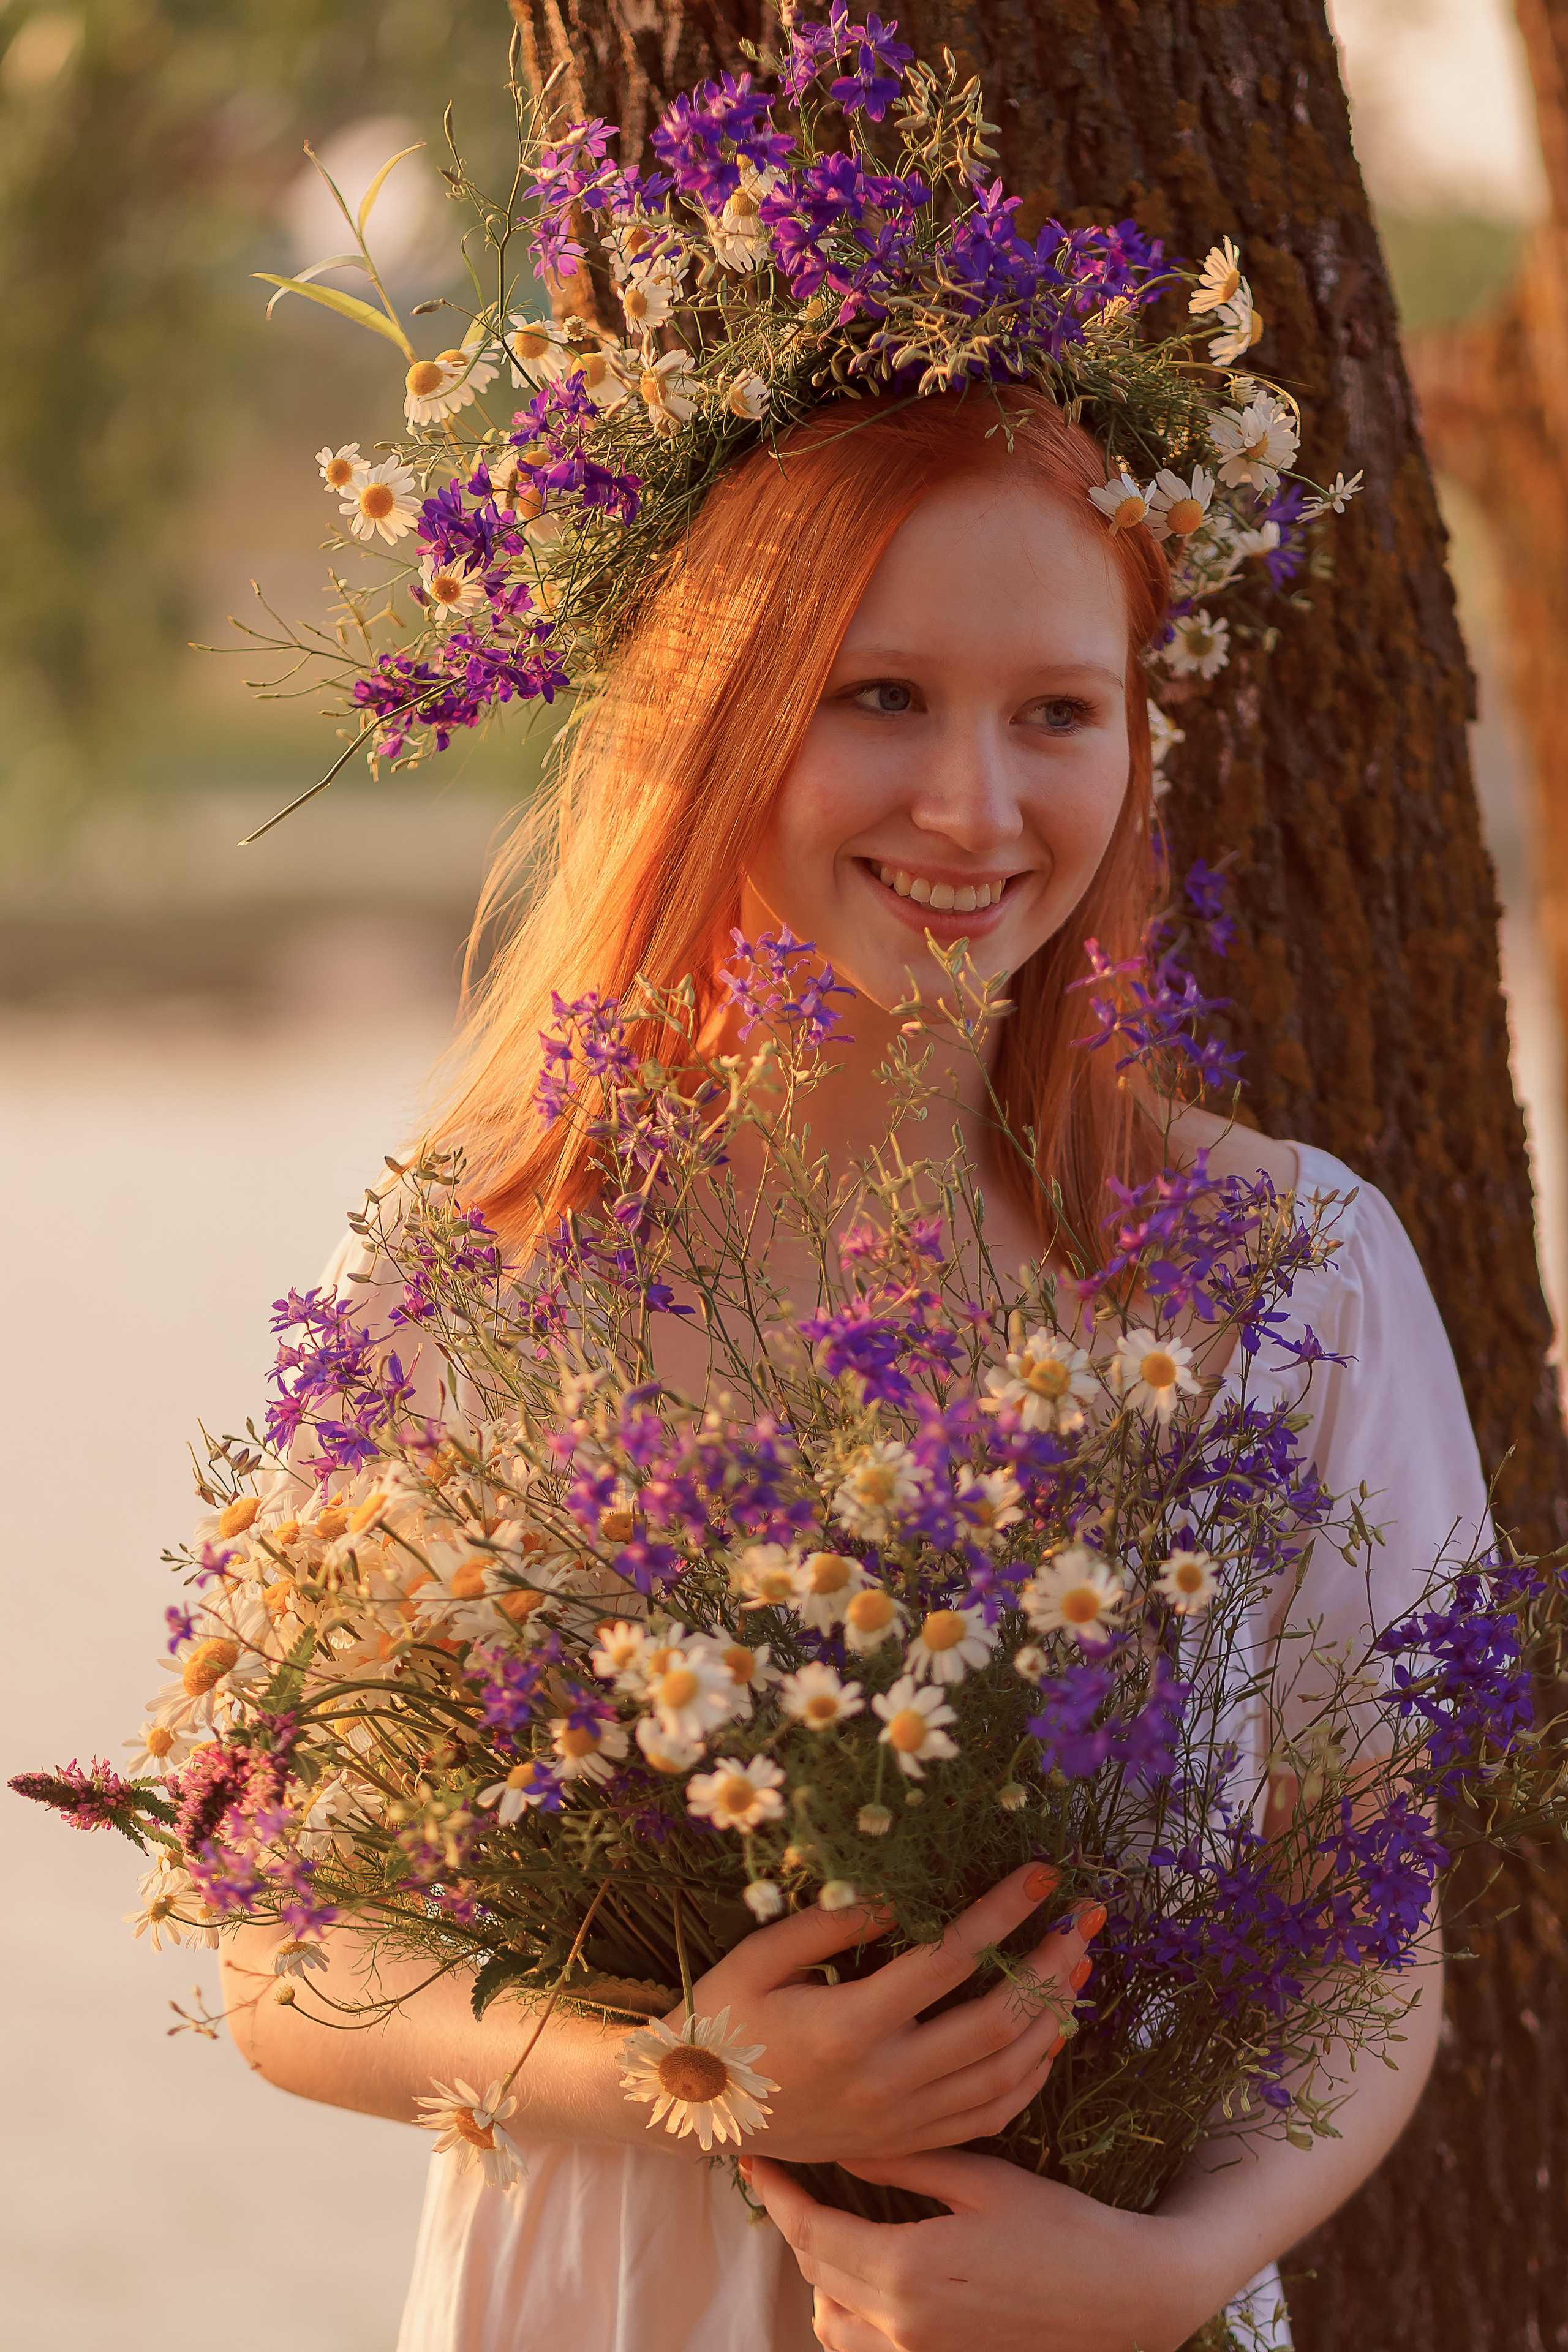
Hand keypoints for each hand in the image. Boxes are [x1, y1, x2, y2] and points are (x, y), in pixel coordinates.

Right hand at [670, 1864, 1101, 2164]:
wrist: (696, 2111)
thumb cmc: (725, 2017)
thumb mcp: (764, 1957)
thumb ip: (833, 1924)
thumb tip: (898, 1889)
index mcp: (850, 2026)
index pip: (950, 1960)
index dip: (1003, 1912)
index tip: (1041, 1873)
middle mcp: (885, 2080)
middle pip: (997, 2023)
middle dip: (1051, 1965)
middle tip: (1083, 1917)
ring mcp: (900, 2120)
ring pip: (1005, 2075)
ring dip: (1053, 2019)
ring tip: (1079, 1965)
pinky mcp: (904, 2143)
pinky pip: (988, 2118)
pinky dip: (1030, 2078)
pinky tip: (1047, 2038)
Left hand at [744, 2145, 1215, 2351]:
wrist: (1128, 2297)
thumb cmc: (1062, 2227)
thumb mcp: (982, 2178)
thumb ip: (905, 2161)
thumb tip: (842, 2138)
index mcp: (908, 2271)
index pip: (810, 2232)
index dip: (775, 2193)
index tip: (754, 2156)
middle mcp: (904, 2326)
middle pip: (816, 2274)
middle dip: (794, 2223)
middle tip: (791, 2175)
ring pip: (833, 2324)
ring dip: (820, 2276)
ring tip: (831, 2223)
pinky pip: (867, 2349)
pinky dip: (851, 2313)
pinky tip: (868, 2272)